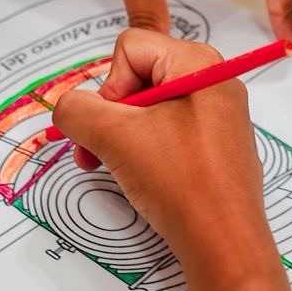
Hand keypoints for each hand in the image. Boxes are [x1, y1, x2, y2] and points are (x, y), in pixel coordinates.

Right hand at [49, 30, 276, 281]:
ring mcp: (219, 115)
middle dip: (111, 115)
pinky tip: (147, 178)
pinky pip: (171, 132)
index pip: (129, 48)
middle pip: (139, 77)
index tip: (114, 128)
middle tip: (99, 152)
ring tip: (119, 168)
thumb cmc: (180, 182)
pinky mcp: (218, 145)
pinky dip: (148, 150)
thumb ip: (76, 110)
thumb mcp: (113, 137)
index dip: (109, 87)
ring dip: (123, 136)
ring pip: (151, 108)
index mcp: (197, 63)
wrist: (223, 242)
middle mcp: (214, 81)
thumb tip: (68, 109)